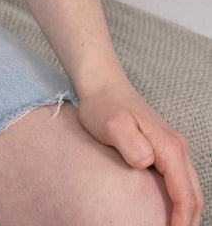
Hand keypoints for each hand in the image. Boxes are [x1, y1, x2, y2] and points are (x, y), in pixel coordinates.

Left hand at [77, 79, 203, 225]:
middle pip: (194, 196)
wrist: (102, 84)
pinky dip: (179, 201)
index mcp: (169, 147)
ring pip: (190, 190)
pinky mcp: (164, 148)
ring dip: (186, 213)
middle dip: (188, 222)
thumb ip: (130, 144)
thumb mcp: (112, 124)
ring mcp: (173, 148)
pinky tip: (166, 211)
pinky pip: (180, 182)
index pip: (185, 195)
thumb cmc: (103, 105)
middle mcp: (177, 148)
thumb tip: (147, 163)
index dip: (182, 222)